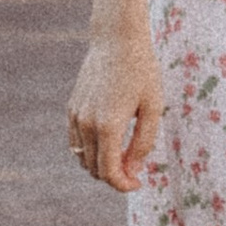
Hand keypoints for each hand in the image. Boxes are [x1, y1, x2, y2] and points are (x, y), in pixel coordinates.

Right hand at [67, 30, 164, 191]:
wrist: (117, 40)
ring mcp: (76, 117)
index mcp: (108, 126)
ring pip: (82, 158)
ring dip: (100, 165)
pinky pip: (76, 142)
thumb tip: (133, 170)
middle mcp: (86, 124)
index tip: (139, 183)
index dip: (123, 185)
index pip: (109, 172)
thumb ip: (143, 142)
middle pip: (94, 169)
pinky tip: (109, 144)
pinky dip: (90, 151)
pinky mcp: (72, 109)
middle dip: (114, 176)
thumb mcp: (153, 106)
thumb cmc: (141, 71)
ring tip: (123, 157)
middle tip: (135, 170)